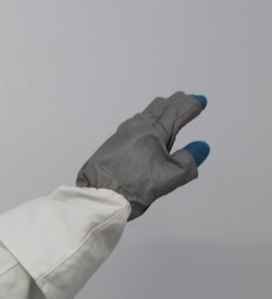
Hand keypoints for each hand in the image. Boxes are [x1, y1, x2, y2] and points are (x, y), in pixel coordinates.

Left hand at [76, 93, 209, 218]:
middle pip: (161, 107)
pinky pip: (132, 125)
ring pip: (145, 114)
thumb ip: (188, 162)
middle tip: (186, 100)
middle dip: (176, 103)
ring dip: (160, 110)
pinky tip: (144, 128)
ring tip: (167, 111)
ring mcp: (122, 134)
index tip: (201, 101)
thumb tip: (202, 147)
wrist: (97, 198)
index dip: (192, 105)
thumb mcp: (169, 178)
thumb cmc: (133, 188)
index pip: (178, 111)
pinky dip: (145, 121)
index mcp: (154, 130)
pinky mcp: (111, 144)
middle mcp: (137, 126)